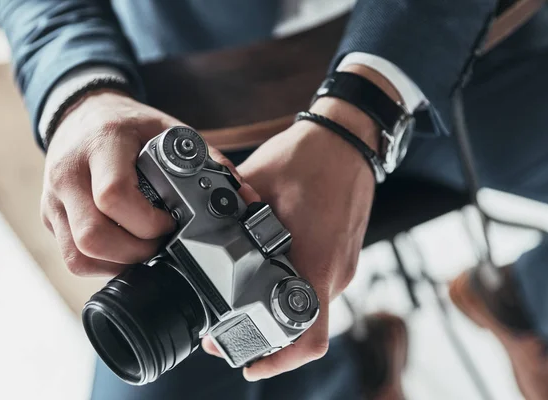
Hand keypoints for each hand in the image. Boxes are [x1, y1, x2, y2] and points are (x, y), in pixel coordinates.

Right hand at [41, 91, 255, 275]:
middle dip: (135, 253)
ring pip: (77, 256)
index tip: (170, 223)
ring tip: (144, 251)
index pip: (114, 196)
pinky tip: (125, 251)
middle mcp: (68, 174)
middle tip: (159, 245)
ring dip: (117, 264)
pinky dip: (102, 264)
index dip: (147, 222)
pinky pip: (72, 257)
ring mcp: (53, 199)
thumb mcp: (170, 130)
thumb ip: (208, 161)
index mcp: (101, 146)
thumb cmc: (129, 124)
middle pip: (92, 237)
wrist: (82, 114)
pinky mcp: (50, 217)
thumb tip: (244, 197)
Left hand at [202, 99, 379, 380]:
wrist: (348, 139)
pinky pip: (316, 283)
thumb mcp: (256, 186)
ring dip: (276, 306)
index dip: (276, 360)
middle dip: (265, 334)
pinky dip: (291, 284)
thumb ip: (229, 217)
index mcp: (315, 262)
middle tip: (226, 322)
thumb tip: (199, 233)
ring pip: (307, 305)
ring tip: (244, 286)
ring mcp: (342, 266)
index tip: (246, 362)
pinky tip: (270, 263)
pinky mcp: (342, 256)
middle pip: (302, 328)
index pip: (307, 338)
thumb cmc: (309, 158)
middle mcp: (334, 273)